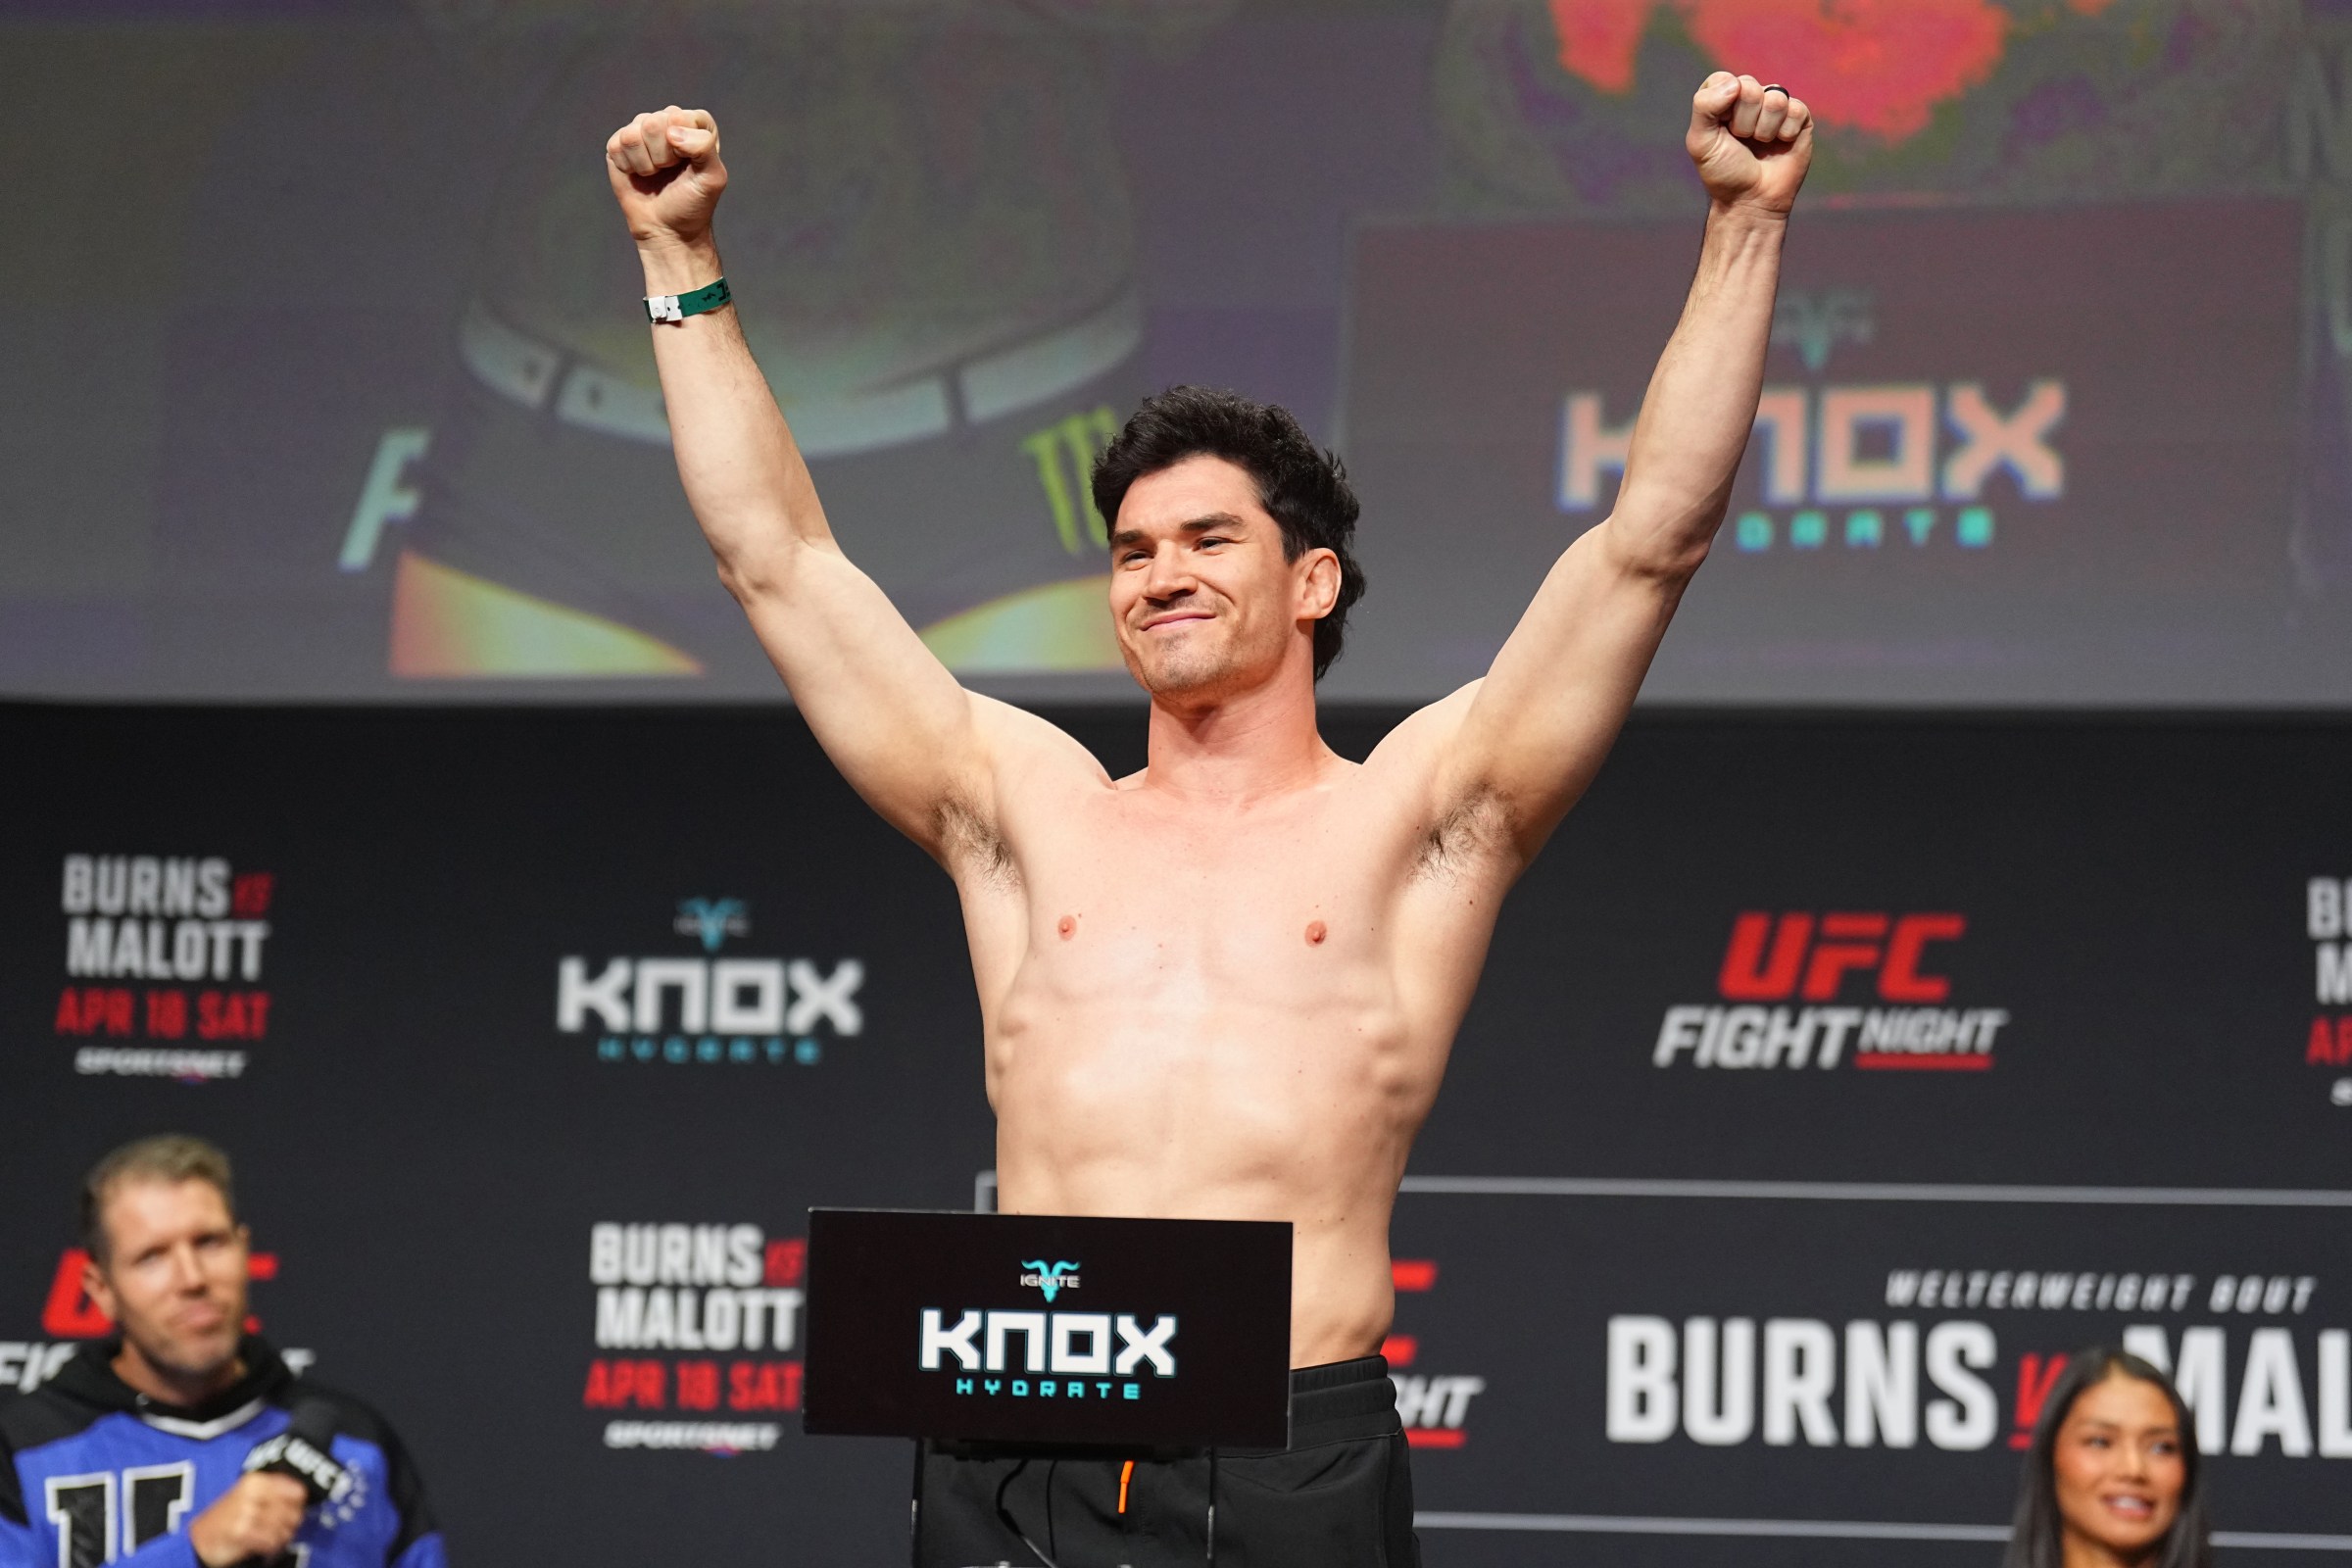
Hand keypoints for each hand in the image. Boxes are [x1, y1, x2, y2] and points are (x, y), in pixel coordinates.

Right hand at [185, 1473, 306, 1567]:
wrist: (200, 1539)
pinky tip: (262, 1545)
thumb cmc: (229, 1518)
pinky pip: (271, 1541)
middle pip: (294, 1511)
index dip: (299, 1505)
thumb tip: (304, 1497)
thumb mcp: (251, 1497)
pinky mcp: (241, 1531)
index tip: (294, 1511)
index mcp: (257, 1481)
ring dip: (281, 1537)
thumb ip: (276, 1493)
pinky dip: (271, 1546)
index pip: (298, 1491)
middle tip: (282, 1529)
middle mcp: (252, 1493)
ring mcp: (246, 1512)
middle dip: (292, 1524)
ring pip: (284, 1527)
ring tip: (270, 1537)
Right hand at [605, 105, 727, 252]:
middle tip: (669, 171)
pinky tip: (638, 175)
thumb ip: (704, 147)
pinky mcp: (619, 145)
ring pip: (633, 134)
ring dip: (645, 163)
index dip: (683, 144)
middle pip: (654, 122)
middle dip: (662, 156)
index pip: (682, 116)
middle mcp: (667, 123)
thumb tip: (671, 132)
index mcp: (694, 125)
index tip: (688, 164)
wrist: (667, 229)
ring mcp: (641, 132)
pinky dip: (628, 166)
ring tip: (655, 174)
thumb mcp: (713, 178)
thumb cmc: (693, 204)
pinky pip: (616, 145)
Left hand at [1686, 73, 1812, 215]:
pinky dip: (1785, 133)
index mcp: (1724, 99)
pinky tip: (1780, 144)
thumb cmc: (1723, 172)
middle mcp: (1750, 98)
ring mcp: (1775, 107)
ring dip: (1764, 129)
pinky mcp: (1799, 118)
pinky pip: (1796, 109)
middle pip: (1749, 87)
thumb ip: (1704, 106)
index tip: (1721, 129)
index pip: (1724, 78)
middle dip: (1742, 121)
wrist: (1751, 200)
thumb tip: (1736, 83)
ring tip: (1760, 144)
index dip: (1722, 106)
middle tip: (1742, 140)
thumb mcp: (1700, 142)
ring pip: (1774, 98)